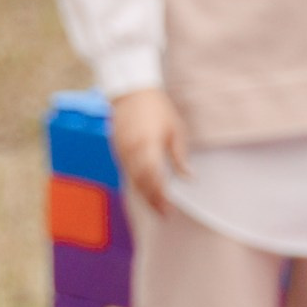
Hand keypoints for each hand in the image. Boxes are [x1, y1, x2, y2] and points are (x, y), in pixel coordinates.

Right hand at [110, 87, 189, 214]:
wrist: (131, 92)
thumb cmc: (157, 109)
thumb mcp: (175, 130)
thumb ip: (179, 156)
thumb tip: (189, 178)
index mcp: (147, 145)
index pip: (153, 178)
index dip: (160, 196)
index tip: (169, 208)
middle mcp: (131, 151)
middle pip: (141, 183)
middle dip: (152, 200)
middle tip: (164, 214)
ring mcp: (121, 151)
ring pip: (132, 180)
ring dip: (143, 195)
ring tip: (156, 208)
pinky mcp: (117, 150)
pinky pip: (126, 172)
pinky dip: (135, 184)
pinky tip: (144, 192)